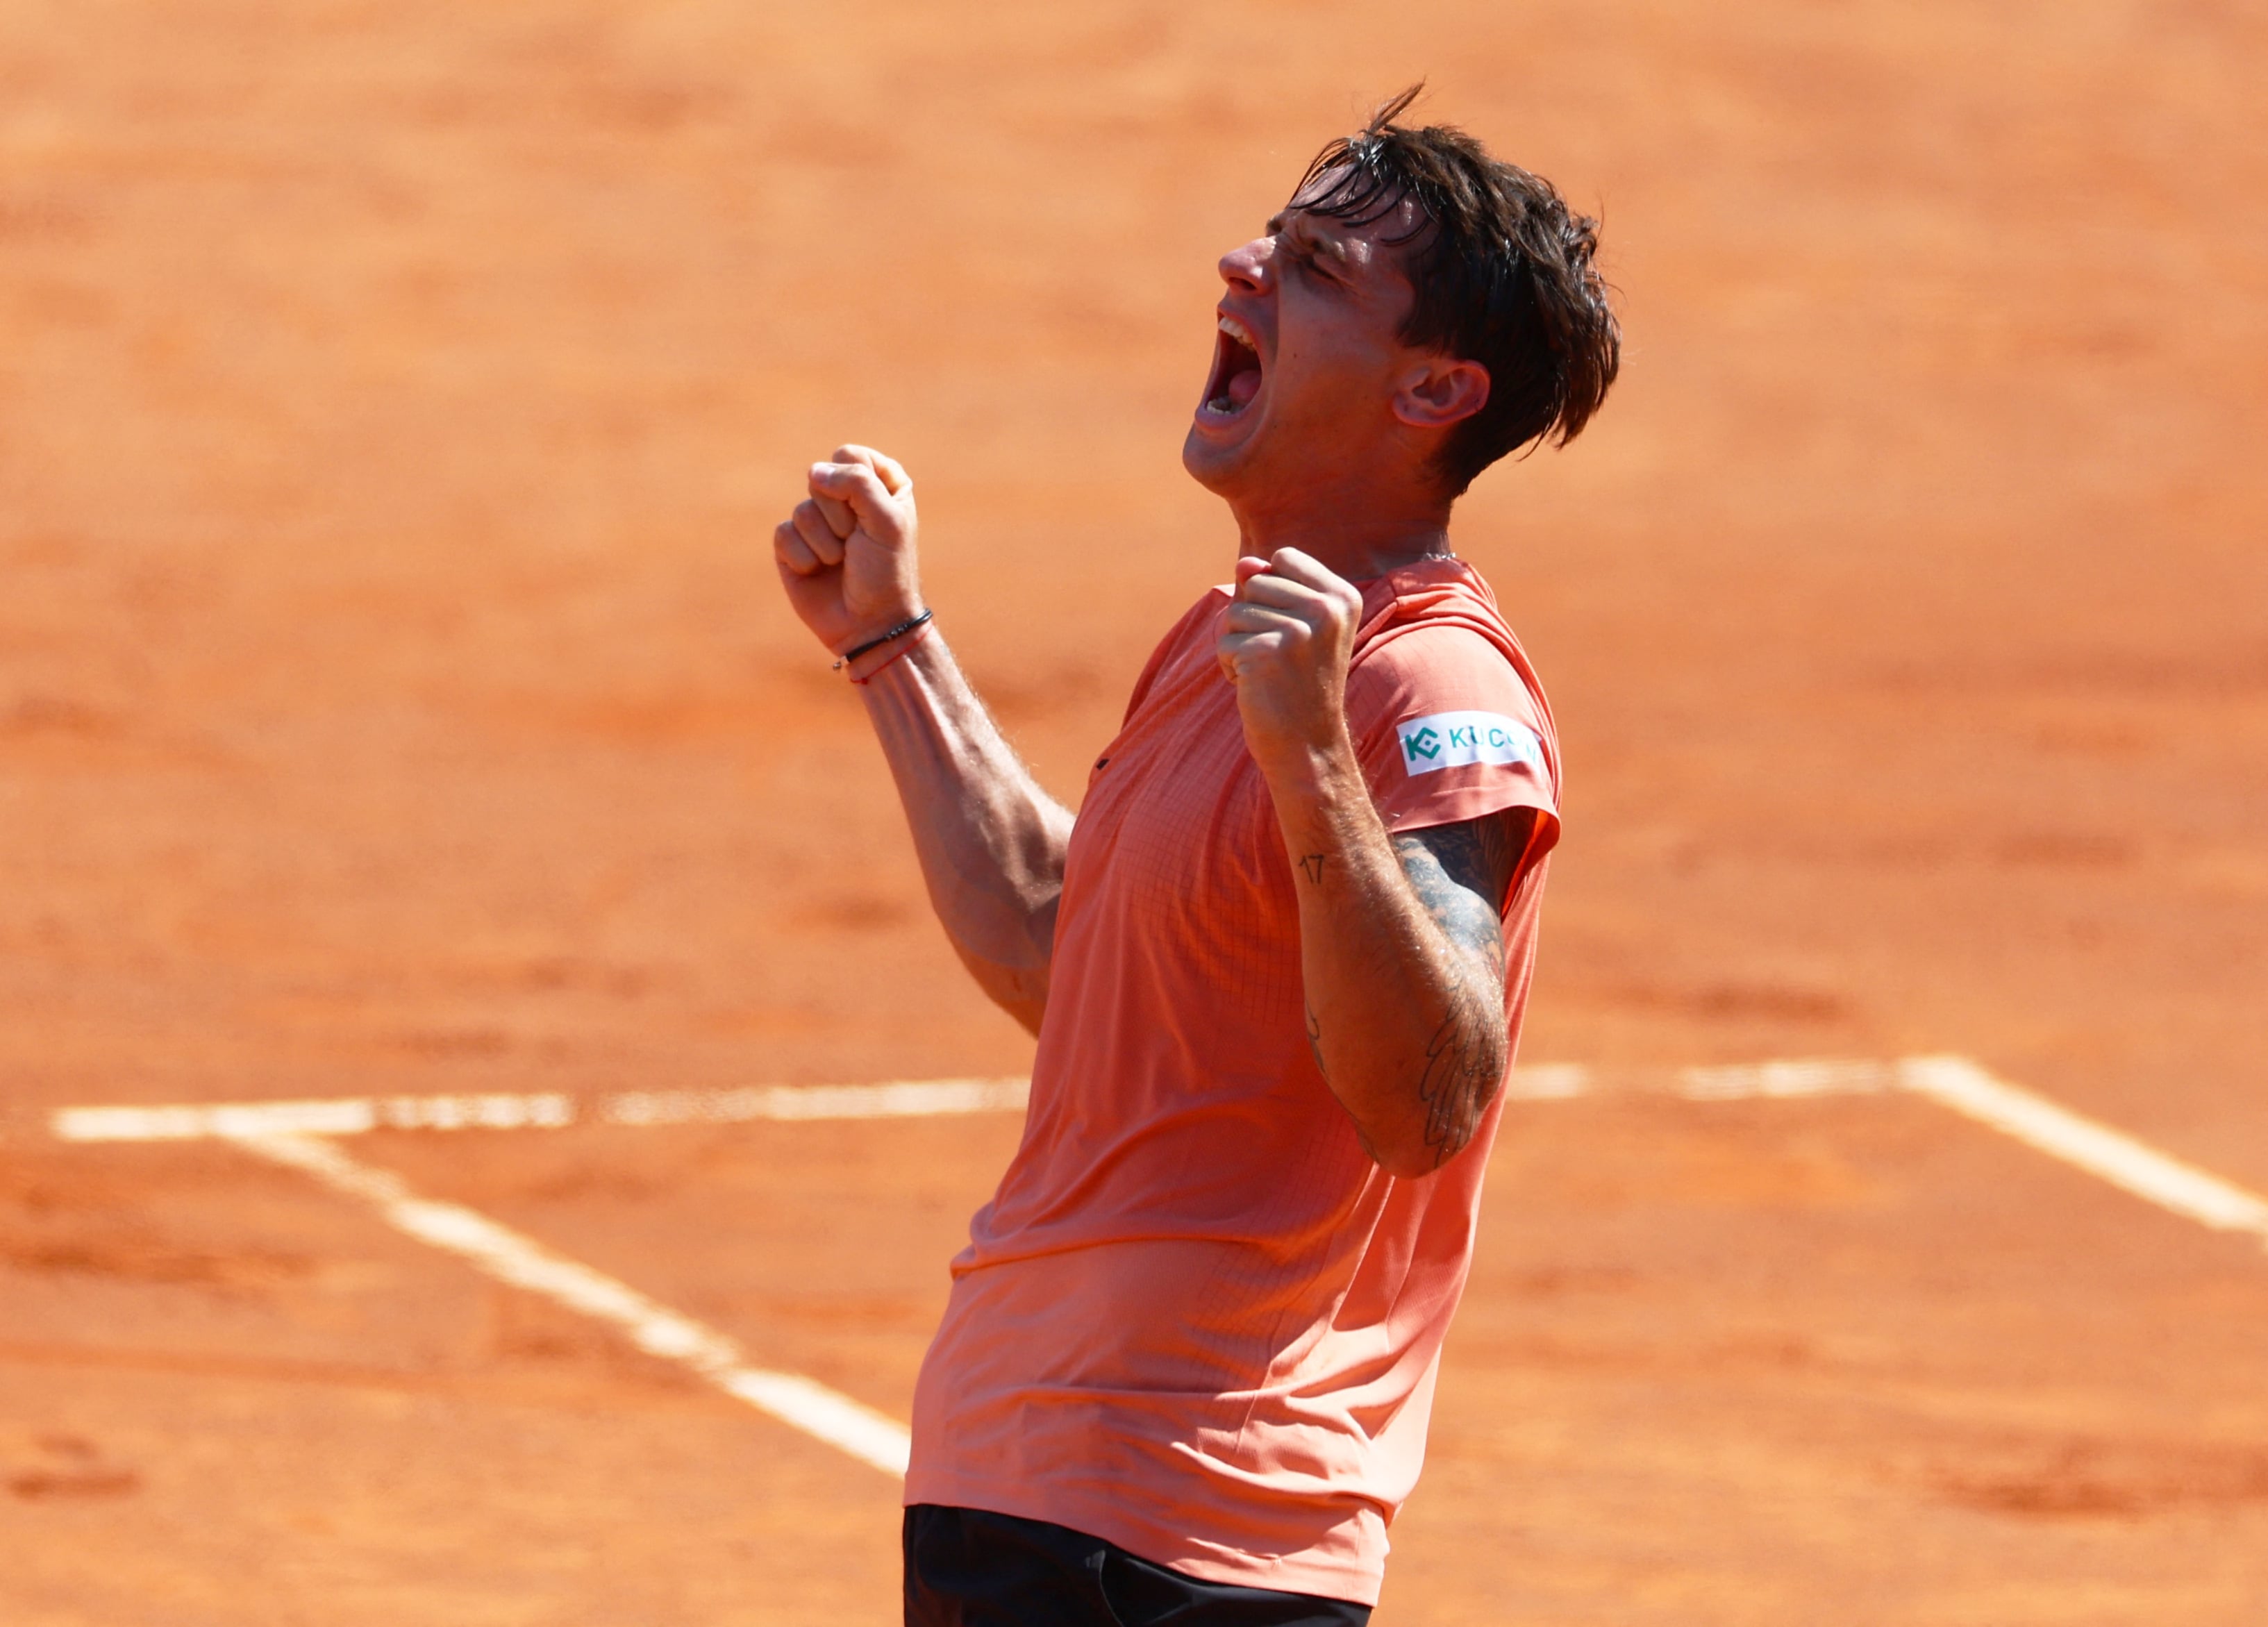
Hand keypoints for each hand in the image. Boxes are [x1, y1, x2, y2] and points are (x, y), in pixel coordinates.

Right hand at [772, 444, 923, 656]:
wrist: (869, 624)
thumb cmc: (886, 572)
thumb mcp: (887, 522)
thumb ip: (857, 484)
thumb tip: (815, 472)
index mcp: (878, 484)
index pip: (850, 456)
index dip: (855, 484)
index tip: (874, 516)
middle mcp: (845, 498)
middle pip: (821, 478)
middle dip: (839, 517)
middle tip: (856, 544)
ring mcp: (817, 521)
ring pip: (802, 509)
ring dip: (824, 543)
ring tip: (841, 562)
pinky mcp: (792, 545)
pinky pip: (784, 533)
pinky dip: (804, 558)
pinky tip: (818, 572)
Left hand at [1216, 547, 1364, 776]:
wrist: (1307, 744)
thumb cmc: (1298, 683)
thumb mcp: (1294, 628)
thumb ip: (1270, 588)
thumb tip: (1243, 564)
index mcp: (1342, 596)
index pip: (1283, 557)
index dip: (1271, 590)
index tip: (1291, 628)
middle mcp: (1327, 609)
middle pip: (1253, 582)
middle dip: (1250, 619)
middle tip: (1276, 656)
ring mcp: (1299, 630)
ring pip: (1234, 612)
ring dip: (1237, 644)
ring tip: (1266, 671)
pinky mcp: (1268, 652)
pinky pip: (1223, 642)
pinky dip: (1228, 666)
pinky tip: (1254, 686)